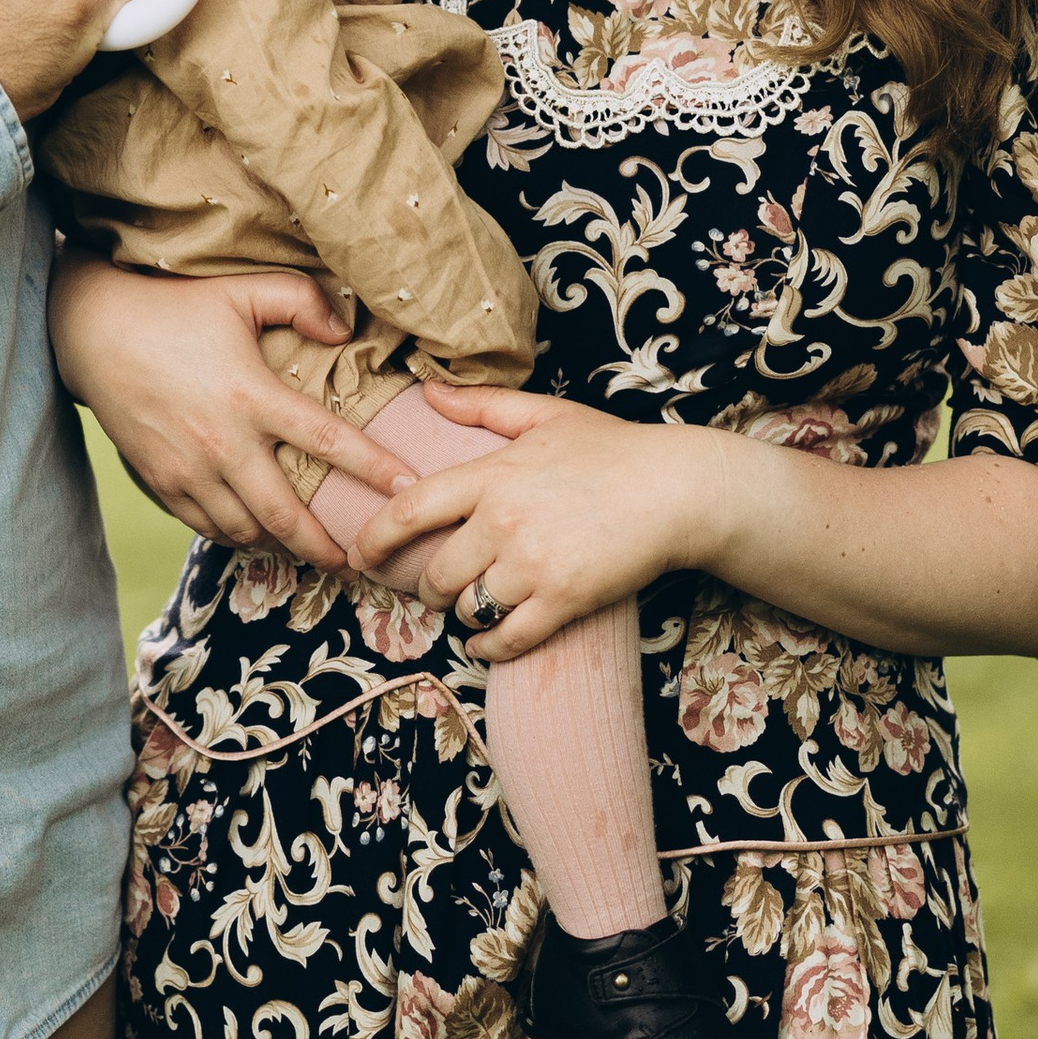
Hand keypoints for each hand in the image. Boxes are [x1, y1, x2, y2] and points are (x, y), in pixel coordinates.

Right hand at [48, 255, 409, 558]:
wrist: (92, 330)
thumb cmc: (172, 305)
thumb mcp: (240, 289)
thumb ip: (300, 300)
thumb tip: (343, 329)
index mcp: (251, 396)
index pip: (327, 441)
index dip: (374, 469)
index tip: (408, 490)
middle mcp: (222, 443)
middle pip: (285, 513)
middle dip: (324, 545)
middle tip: (356, 559)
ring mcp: (188, 469)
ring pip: (244, 528)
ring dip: (279, 544)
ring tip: (307, 550)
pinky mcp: (160, 481)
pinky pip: (205, 526)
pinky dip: (234, 536)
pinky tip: (253, 533)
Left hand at [344, 384, 715, 656]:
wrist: (678, 490)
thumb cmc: (613, 449)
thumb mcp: (545, 415)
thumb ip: (480, 406)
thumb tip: (427, 390)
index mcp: (492, 476)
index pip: (410, 509)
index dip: (375, 538)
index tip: (358, 556)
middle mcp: (504, 523)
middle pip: (435, 574)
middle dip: (427, 588)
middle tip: (433, 589)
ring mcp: (534, 565)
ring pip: (468, 610)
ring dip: (463, 615)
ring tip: (471, 607)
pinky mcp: (565, 600)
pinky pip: (508, 640)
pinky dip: (489, 648)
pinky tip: (487, 642)